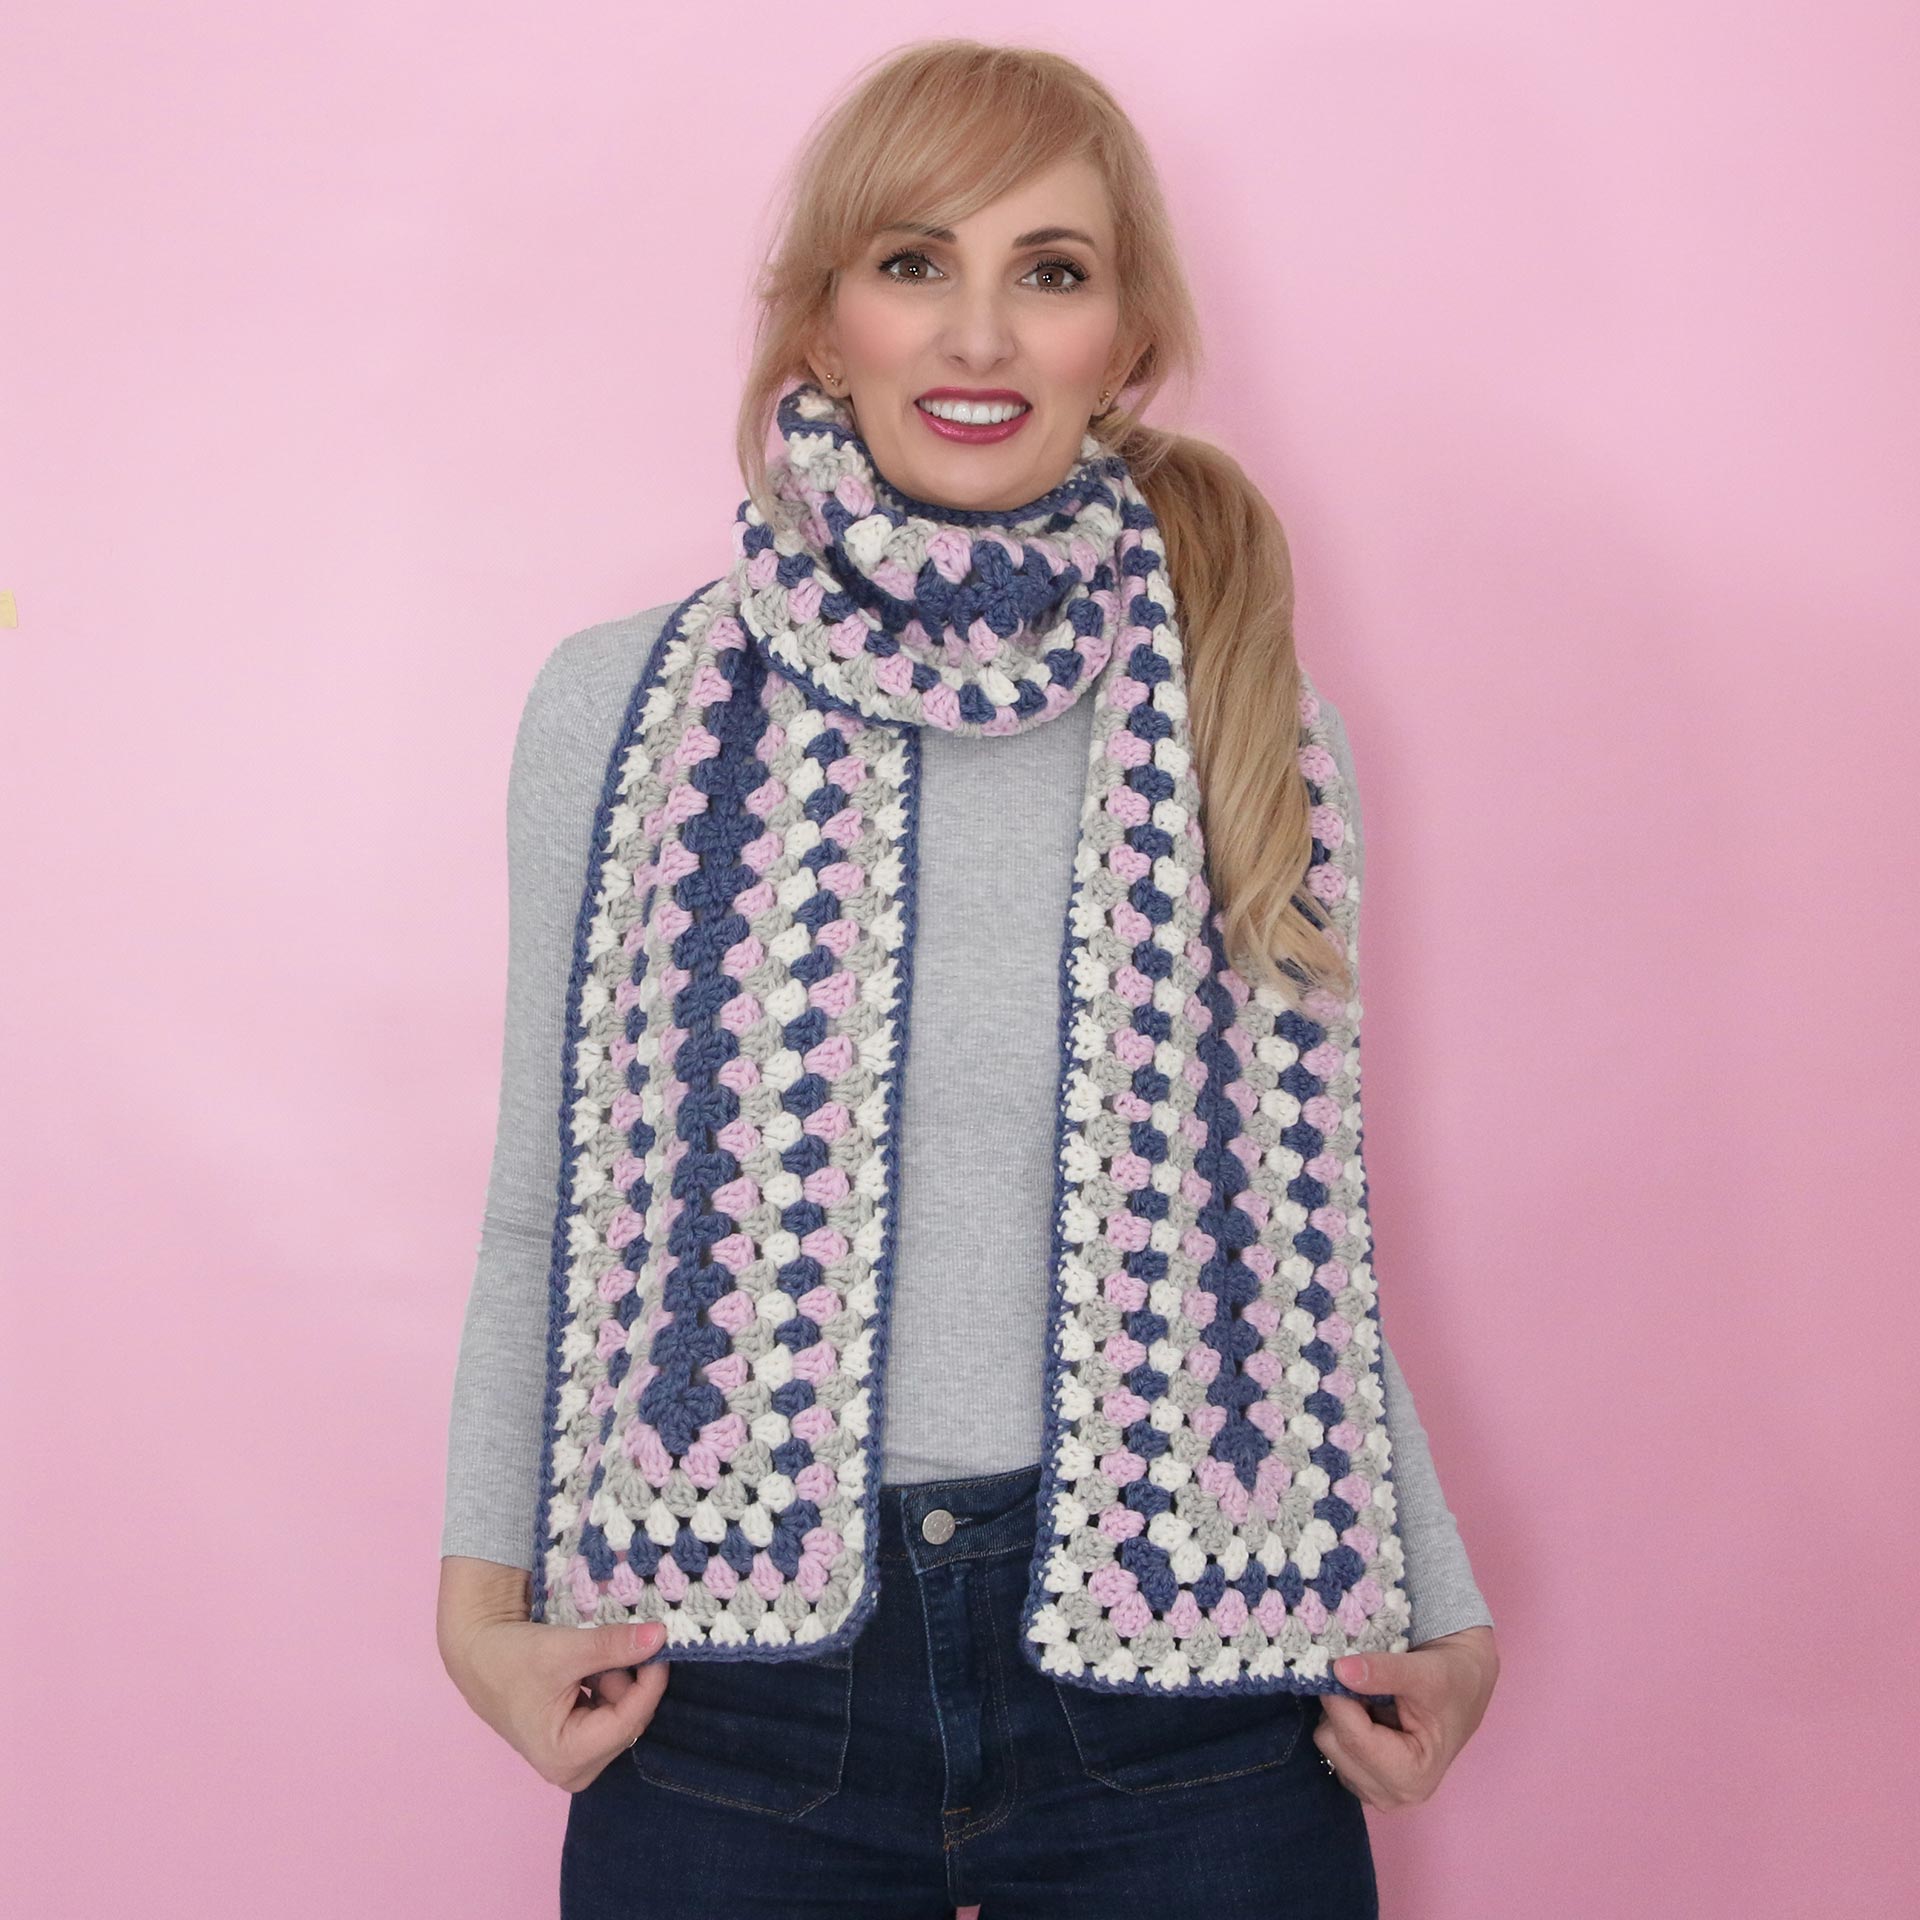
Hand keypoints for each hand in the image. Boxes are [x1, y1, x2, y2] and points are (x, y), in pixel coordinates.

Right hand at [437, 1555, 671, 1791]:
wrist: (479, 1656)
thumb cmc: (512, 1658)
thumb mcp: (565, 1650)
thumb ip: (613, 1646)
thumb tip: (660, 1636)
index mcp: (567, 1757)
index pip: (630, 1720)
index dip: (651, 1680)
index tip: (660, 1642)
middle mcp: (573, 1770)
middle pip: (629, 1721)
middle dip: (627, 1681)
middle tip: (608, 1647)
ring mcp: (575, 1761)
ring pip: (623, 1716)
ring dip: (616, 1681)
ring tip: (587, 1660)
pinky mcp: (576, 1746)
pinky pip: (611, 1715)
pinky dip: (607, 1687)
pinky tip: (586, 1671)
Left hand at [1314, 1625, 1498, 1808]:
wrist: (1463, 1687)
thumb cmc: (1452, 1683)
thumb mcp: (1425, 1672)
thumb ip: (1384, 1671)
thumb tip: (1339, 1670)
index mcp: (1412, 1777)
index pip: (1353, 1737)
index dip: (1340, 1696)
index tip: (1345, 1666)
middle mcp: (1391, 1795)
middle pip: (1332, 1743)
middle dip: (1342, 1707)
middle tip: (1368, 1685)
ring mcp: (1373, 1789)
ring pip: (1326, 1742)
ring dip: (1341, 1713)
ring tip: (1374, 1700)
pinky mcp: (1361, 1779)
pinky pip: (1330, 1744)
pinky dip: (1342, 1722)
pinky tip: (1370, 1713)